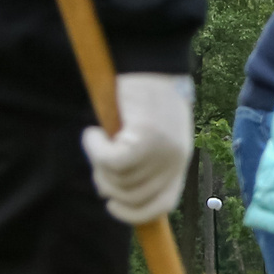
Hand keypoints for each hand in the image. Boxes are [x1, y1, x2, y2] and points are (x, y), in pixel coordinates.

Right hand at [81, 73, 194, 225]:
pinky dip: (95, 150)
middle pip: (133, 198)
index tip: (114, 206)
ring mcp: (163, 151)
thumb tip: (116, 191)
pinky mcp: (147, 138)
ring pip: (119, 180)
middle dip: (107, 184)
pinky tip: (93, 133)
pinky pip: (112, 161)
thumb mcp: (151, 134)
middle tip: (98, 158)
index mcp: (179, 163)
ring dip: (98, 163)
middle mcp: (175, 161)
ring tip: (98, 137)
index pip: (162, 205)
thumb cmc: (144, 94)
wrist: (150, 60)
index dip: (135, 214)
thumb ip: (142, 162)